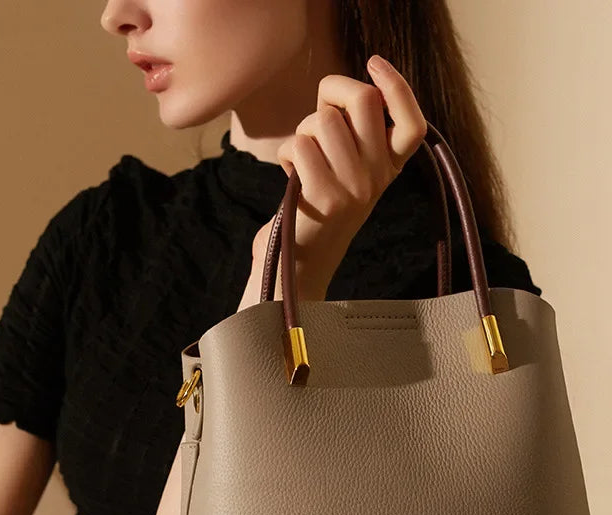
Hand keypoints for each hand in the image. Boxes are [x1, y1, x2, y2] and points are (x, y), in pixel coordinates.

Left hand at [252, 55, 427, 299]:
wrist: (300, 267)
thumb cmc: (316, 210)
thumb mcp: (346, 172)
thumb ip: (354, 135)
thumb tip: (341, 92)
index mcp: (389, 169)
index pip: (412, 123)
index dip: (397, 86)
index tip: (374, 63)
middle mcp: (378, 179)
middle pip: (362, 100)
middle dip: (331, 95)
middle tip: (318, 120)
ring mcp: (353, 188)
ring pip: (322, 121)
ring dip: (302, 132)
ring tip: (303, 160)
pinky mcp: (323, 196)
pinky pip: (299, 145)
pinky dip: (287, 154)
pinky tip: (291, 175)